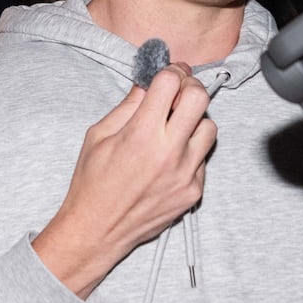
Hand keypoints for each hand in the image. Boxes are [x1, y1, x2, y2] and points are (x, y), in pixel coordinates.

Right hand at [33, 64, 216, 296]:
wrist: (98, 230)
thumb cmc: (92, 183)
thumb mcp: (99, 135)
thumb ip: (129, 106)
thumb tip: (149, 81)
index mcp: (141, 134)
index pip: (171, 82)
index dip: (170, 71)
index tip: (168, 73)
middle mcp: (169, 152)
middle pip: (200, 98)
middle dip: (189, 87)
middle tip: (178, 93)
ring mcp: (186, 173)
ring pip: (210, 127)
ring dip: (195, 120)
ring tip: (174, 127)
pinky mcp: (194, 191)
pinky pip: (203, 158)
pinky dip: (191, 151)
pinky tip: (170, 158)